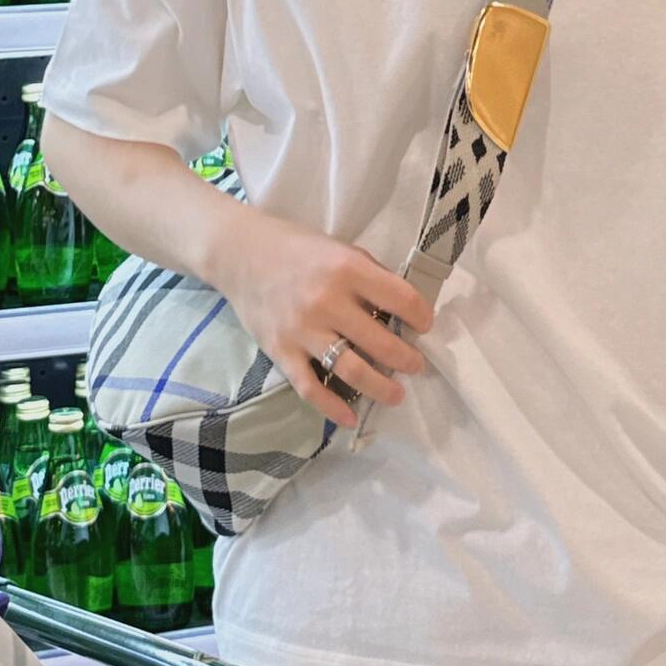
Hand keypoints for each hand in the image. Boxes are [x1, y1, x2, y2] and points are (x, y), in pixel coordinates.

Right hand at [211, 204, 432, 428]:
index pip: (401, 299)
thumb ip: (369, 273)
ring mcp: (302, 330)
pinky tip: (350, 417)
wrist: (240, 253)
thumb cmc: (296, 247)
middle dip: (406, 359)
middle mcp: (327, 301)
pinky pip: (310, 387)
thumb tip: (403, 304)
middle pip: (381, 343)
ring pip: (351, 371)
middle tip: (416, 365)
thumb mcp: (340, 248)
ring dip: (381, 387)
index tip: (425, 325)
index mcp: (347, 269)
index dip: (421, 316)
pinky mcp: (281, 351)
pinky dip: (332, 408)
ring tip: (397, 394)